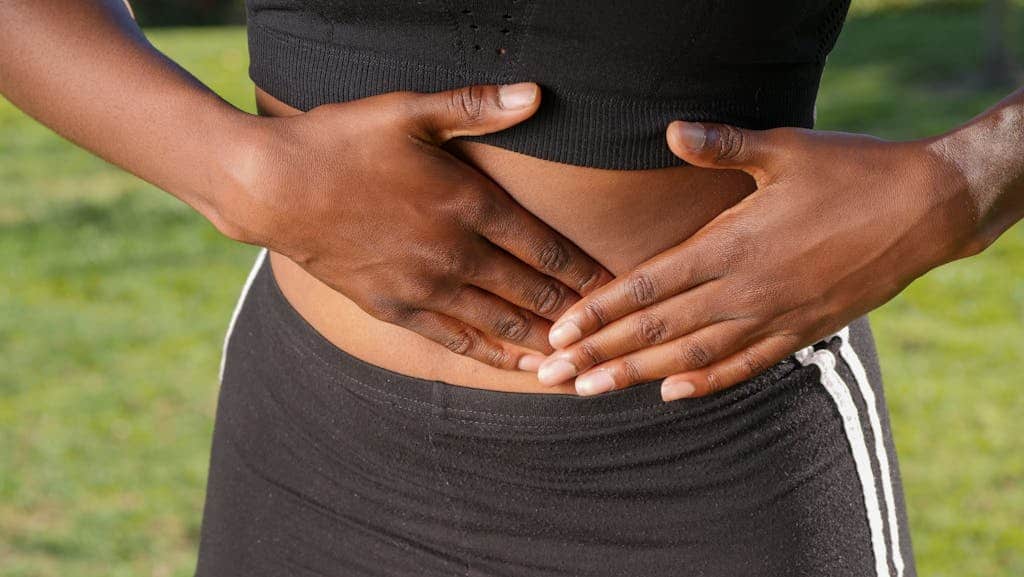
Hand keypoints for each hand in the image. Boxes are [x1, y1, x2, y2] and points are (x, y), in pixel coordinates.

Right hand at [217, 82, 612, 369]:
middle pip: (531, 290)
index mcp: (468, 201)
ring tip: (575, 358)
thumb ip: (478, 106)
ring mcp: (425, 284)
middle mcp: (455, 251)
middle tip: (607, 330)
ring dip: (542, 341)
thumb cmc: (342, 141)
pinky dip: (492, 355)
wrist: (273, 187)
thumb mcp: (410, 110)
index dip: (584, 270)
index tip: (614, 286)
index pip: (544, 245)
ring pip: (500, 322)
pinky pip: (456, 339)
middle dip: (574, 312)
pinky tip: (517, 366)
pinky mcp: (395, 306)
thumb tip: (537, 93)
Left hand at [535, 120, 978, 399]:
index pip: (648, 285)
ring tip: (590, 391)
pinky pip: (746, 365)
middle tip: (549, 376)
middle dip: (599, 353)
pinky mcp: (803, 330)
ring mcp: (775, 315)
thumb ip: (723, 145)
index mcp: (733, 243)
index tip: (558, 333)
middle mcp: (746, 288)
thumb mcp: (786, 148)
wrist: (928, 209)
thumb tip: (673, 130)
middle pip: (657, 328)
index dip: (599, 311)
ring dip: (637, 374)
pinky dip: (707, 381)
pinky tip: (672, 393)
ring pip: (692, 354)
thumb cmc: (852, 170)